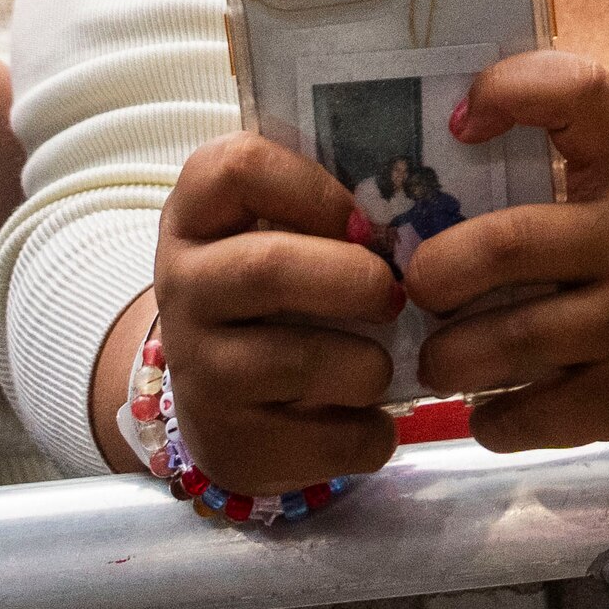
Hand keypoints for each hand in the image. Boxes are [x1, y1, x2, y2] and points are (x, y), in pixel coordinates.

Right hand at [150, 135, 404, 493]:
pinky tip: (367, 418)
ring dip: (369, 364)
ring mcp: (198, 369)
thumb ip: (333, 205)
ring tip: (380, 364)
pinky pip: (326, 439)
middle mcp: (182, 287)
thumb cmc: (279, 293)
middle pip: (269, 267)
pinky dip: (370, 432)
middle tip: (394, 295)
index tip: (360, 221)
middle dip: (355, 280)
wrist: (224, 400)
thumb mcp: (284, 232)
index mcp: (197, 216)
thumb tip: (425, 202)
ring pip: (300, 361)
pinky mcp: (230, 441)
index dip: (312, 188)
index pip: (236, 168)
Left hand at [403, 52, 608, 459]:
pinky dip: (492, 422)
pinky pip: (532, 414)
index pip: (582, 94)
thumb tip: (420, 198)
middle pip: (510, 242)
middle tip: (419, 288)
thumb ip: (558, 184)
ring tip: (438, 360)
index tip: (460, 123)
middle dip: (438, 271)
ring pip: (509, 339)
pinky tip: (490, 413)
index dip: (512, 90)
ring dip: (448, 358)